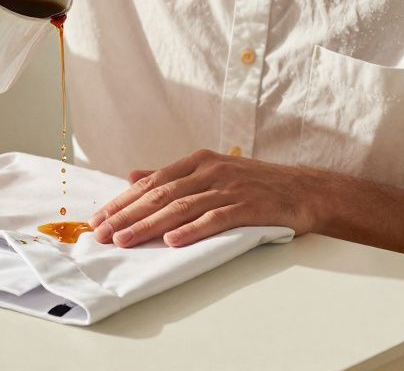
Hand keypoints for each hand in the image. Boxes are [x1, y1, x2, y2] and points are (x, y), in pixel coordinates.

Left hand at [88, 149, 321, 247]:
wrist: (305, 190)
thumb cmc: (255, 185)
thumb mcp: (211, 173)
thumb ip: (172, 177)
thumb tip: (132, 176)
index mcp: (198, 162)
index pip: (152, 182)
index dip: (123, 201)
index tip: (98, 219)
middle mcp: (210, 170)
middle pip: (160, 194)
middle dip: (127, 215)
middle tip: (102, 234)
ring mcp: (229, 187)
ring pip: (181, 207)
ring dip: (149, 225)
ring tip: (125, 241)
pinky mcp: (248, 206)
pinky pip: (215, 219)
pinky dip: (192, 230)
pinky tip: (172, 241)